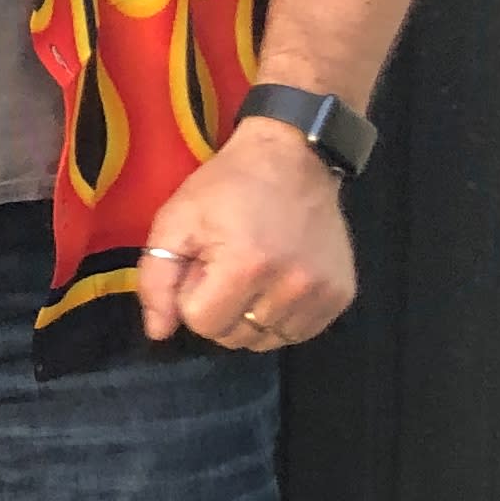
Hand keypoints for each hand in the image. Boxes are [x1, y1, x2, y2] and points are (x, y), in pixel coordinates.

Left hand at [138, 118, 357, 349]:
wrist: (294, 160)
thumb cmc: (227, 187)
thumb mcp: (175, 221)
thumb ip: (157, 280)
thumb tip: (158, 332)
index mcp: (245, 267)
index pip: (203, 323)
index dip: (192, 297)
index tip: (202, 266)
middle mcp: (291, 286)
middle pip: (235, 337)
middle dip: (219, 309)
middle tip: (225, 268)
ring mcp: (322, 294)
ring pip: (268, 341)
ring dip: (250, 317)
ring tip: (251, 275)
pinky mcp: (342, 295)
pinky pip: (300, 334)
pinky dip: (281, 318)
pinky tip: (276, 284)